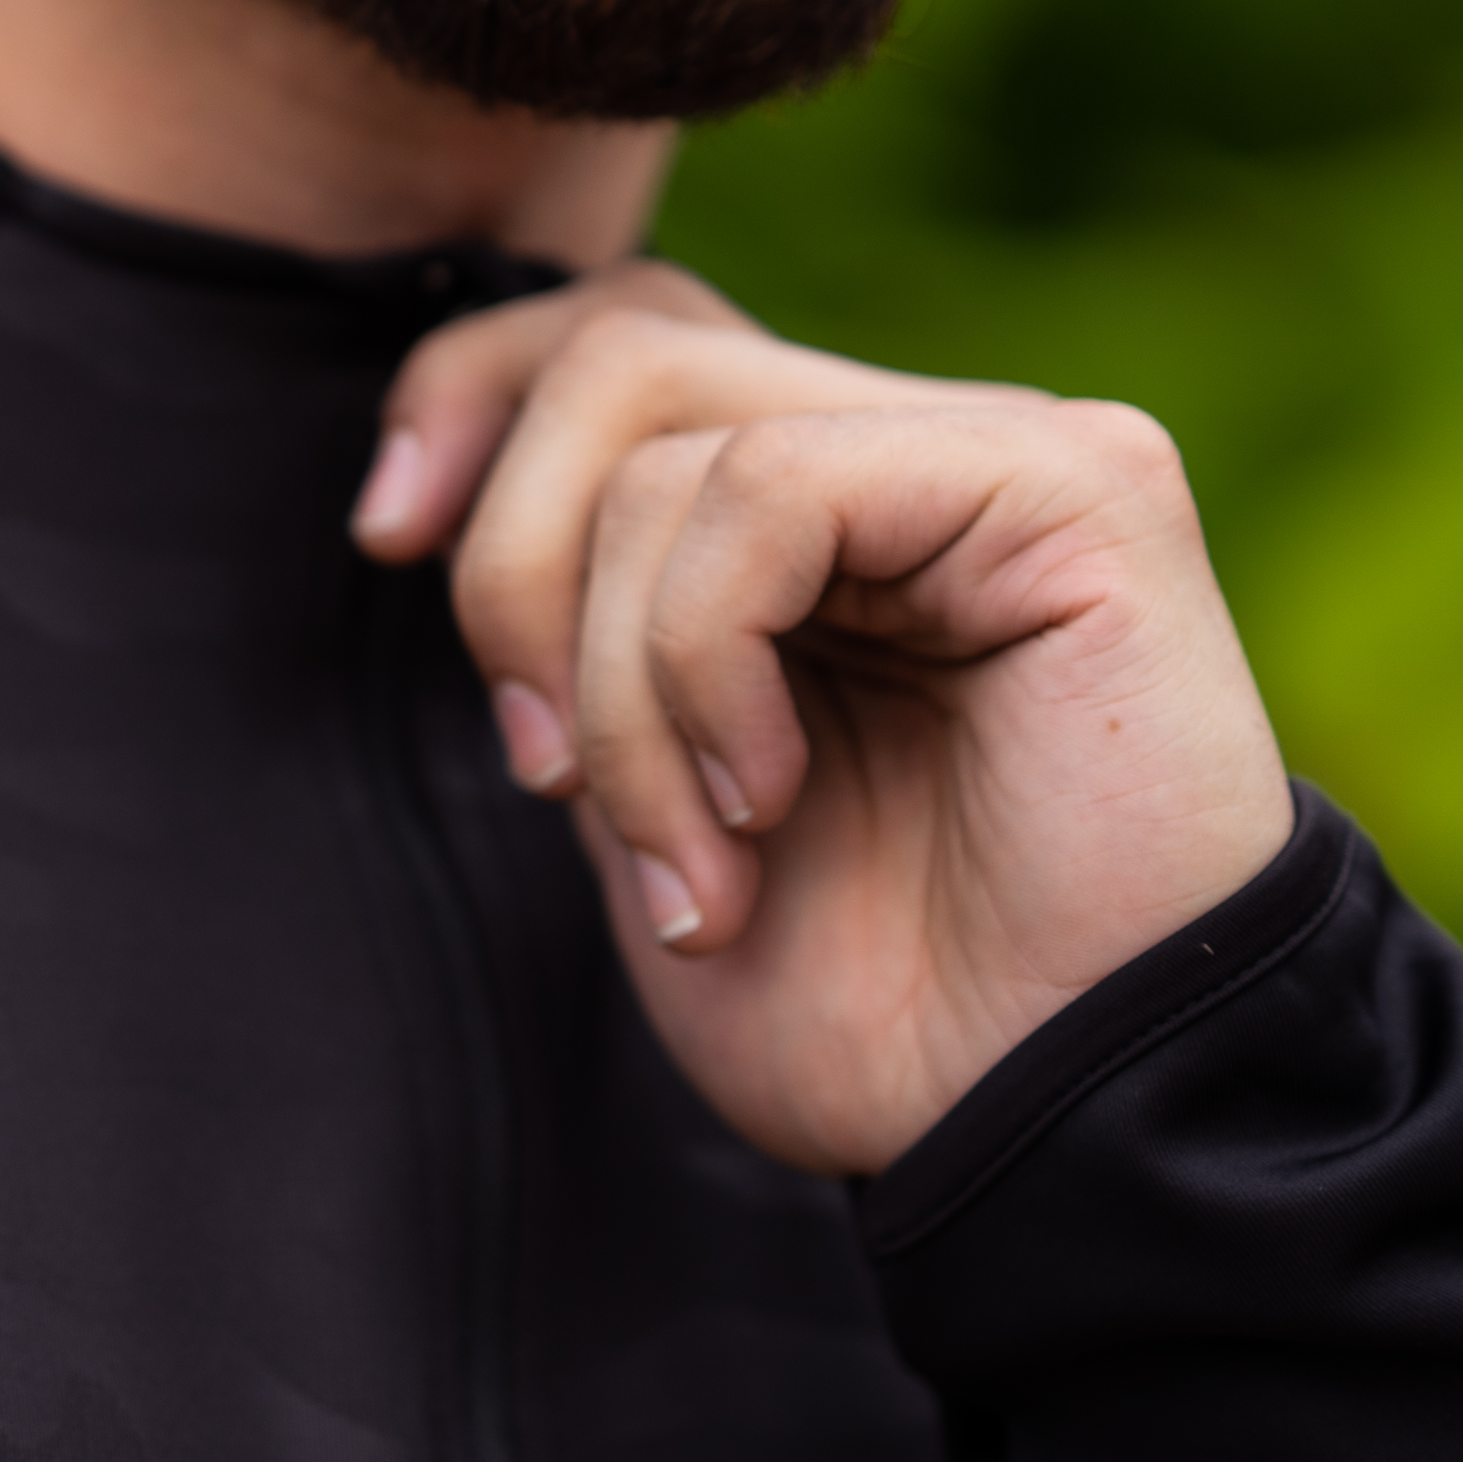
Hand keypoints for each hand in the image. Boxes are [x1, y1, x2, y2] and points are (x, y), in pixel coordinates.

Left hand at [351, 264, 1295, 1177]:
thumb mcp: (642, 797)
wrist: (1042, 1126)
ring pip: (664, 444)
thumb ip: (571, 636)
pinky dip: (706, 660)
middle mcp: (911, 455)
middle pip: (616, 354)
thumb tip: (428, 506)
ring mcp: (1003, 454)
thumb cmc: (869, 1001)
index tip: (384, 538)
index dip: (466, 392)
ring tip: (695, 864)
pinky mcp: (1079, 484)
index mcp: (814, 519)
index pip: (612, 336)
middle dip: (510, 571)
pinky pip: (771, 486)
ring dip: (616, 688)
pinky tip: (767, 797)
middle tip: (540, 775)